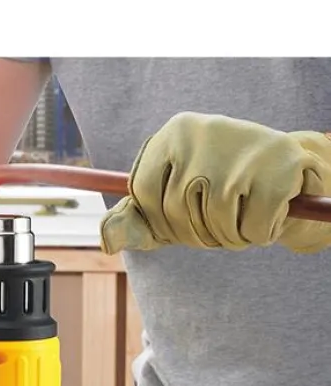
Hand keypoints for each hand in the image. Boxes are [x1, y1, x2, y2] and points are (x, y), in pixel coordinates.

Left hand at [100, 112, 330, 255]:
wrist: (290, 168)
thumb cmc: (218, 188)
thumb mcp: (169, 201)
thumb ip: (135, 220)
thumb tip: (105, 241)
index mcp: (172, 134)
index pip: (142, 194)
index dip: (161, 219)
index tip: (182, 216)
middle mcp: (202, 133)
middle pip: (176, 213)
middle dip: (197, 232)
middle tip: (219, 216)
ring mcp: (241, 149)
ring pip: (215, 225)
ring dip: (229, 236)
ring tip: (242, 212)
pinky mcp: (278, 169)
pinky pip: (251, 229)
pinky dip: (257, 233)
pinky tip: (266, 211)